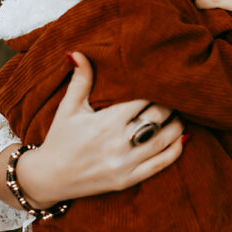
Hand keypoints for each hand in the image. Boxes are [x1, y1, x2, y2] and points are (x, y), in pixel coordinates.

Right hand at [16, 52, 184, 207]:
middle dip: (169, 104)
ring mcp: (125, 163)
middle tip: (177, 94)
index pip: (142, 99)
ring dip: (177, 124)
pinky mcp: (127, 180)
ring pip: (163, 140)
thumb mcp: (68, 108)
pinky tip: (182, 138)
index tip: (164, 79)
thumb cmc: (60, 138)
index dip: (156, 88)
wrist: (48, 179)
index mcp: (106, 122)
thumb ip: (80, 80)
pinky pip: (160, 164)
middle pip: (157, 117)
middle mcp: (118, 143)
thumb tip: (78, 52)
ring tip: (181, 113)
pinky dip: (175, 151)